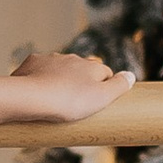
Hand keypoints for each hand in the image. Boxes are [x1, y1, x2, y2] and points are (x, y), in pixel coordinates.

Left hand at [10, 45, 137, 123]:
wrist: (31, 97)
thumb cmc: (69, 101)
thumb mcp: (101, 98)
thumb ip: (119, 86)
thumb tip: (130, 75)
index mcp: (91, 65)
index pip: (105, 73)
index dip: (104, 87)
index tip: (99, 102)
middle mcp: (72, 58)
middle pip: (82, 70)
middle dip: (81, 83)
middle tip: (76, 105)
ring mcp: (51, 59)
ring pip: (60, 69)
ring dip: (60, 80)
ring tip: (56, 101)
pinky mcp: (32, 63)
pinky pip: (39, 69)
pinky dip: (41, 78)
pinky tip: (38, 92)